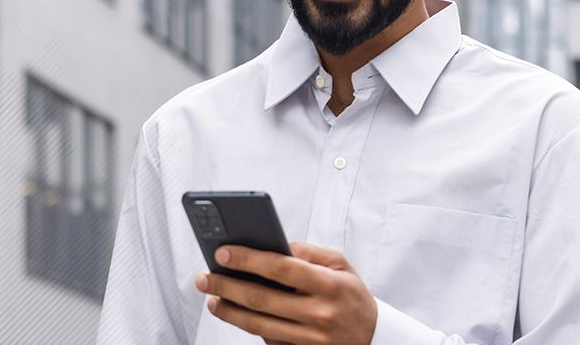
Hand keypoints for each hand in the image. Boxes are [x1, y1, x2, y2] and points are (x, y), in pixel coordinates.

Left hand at [194, 241, 376, 344]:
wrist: (374, 338)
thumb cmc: (352, 296)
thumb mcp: (341, 266)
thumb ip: (308, 252)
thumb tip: (274, 244)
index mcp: (328, 285)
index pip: (279, 268)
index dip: (247, 259)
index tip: (221, 252)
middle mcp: (319, 313)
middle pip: (262, 299)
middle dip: (226, 286)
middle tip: (204, 276)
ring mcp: (311, 339)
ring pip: (259, 325)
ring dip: (230, 311)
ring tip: (212, 298)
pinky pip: (269, 340)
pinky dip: (248, 327)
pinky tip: (233, 313)